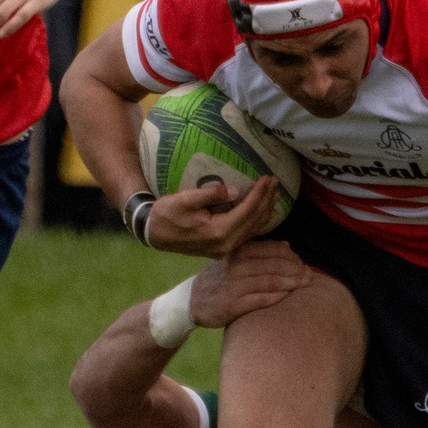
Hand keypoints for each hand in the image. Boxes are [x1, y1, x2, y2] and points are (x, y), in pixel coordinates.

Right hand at [143, 176, 278, 257]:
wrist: (153, 234)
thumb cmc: (165, 215)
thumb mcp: (184, 200)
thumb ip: (211, 195)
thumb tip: (235, 190)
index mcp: (218, 232)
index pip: (247, 211)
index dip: (259, 194)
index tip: (267, 178)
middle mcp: (226, 244)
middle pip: (254, 221)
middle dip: (266, 200)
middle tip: (275, 181)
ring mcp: (225, 249)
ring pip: (253, 229)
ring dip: (265, 210)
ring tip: (272, 192)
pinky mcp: (222, 248)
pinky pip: (247, 234)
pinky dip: (257, 220)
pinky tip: (262, 209)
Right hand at [188, 239, 309, 327]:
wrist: (192, 300)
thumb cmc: (220, 278)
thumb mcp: (235, 258)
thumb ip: (259, 251)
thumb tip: (287, 245)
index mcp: (238, 251)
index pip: (273, 249)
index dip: (292, 256)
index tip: (302, 263)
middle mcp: (236, 266)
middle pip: (275, 265)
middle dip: (296, 270)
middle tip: (309, 276)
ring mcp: (233, 285)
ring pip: (270, 281)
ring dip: (291, 283)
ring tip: (304, 285)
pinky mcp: (232, 304)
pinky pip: (260, 299)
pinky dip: (277, 297)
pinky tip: (287, 296)